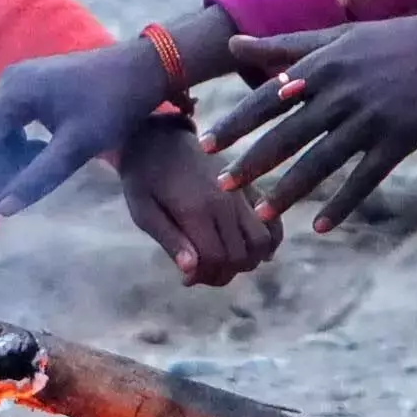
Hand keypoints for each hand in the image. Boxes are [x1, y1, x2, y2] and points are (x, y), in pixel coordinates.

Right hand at [0, 38, 175, 217]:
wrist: (145, 69)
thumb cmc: (113, 104)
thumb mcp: (77, 145)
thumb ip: (38, 176)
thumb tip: (3, 208)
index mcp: (13, 92)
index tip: (0, 207)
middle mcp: (7, 83)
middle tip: (7, 202)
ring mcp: (19, 82)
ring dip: (3, 159)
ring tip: (22, 184)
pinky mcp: (33, 87)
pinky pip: (10, 121)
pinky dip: (16, 145)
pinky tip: (36, 159)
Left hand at [117, 117, 280, 284]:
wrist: (160, 137)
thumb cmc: (144, 178)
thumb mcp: (143, 211)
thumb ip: (170, 240)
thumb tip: (190, 272)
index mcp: (197, 209)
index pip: (217, 259)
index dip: (205, 276)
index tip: (187, 278)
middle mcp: (226, 202)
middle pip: (241, 256)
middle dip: (222, 273)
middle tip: (201, 271)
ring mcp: (241, 194)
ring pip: (262, 242)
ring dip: (247, 260)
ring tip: (223, 260)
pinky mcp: (249, 188)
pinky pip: (273, 220)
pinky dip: (269, 240)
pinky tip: (250, 249)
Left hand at [202, 11, 416, 234]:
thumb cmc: (390, 41)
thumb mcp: (336, 36)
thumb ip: (283, 46)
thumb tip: (234, 44)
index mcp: (323, 66)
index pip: (267, 99)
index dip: (236, 123)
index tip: (205, 143)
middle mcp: (340, 94)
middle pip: (287, 135)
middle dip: (252, 162)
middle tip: (221, 185)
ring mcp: (369, 120)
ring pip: (320, 162)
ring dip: (289, 190)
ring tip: (262, 213)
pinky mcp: (398, 141)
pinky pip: (363, 179)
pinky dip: (341, 204)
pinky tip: (319, 225)